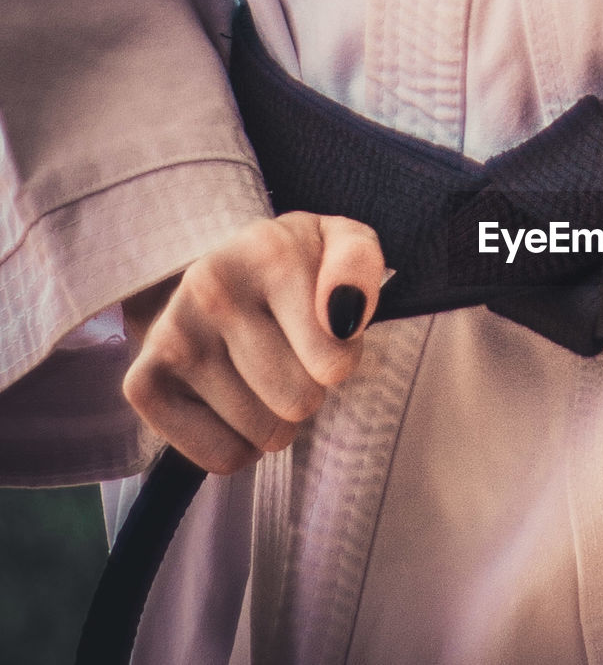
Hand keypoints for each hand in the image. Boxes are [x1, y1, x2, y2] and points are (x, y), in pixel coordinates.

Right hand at [121, 213, 383, 473]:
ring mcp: (170, 337)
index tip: (327, 330)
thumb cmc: (302, 269)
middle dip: (309, 388)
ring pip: (265, 434)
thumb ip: (358, 267)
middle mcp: (211, 290)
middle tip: (293, 355)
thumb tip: (344, 316)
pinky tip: (235, 403)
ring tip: (264, 373)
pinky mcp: (143, 383)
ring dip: (276, 417)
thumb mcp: (345, 245)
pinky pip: (223, 457)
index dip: (344, 359)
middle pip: (300, 402)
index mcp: (269, 253)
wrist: (224, 272)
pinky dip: (239, 446)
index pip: (335, 364)